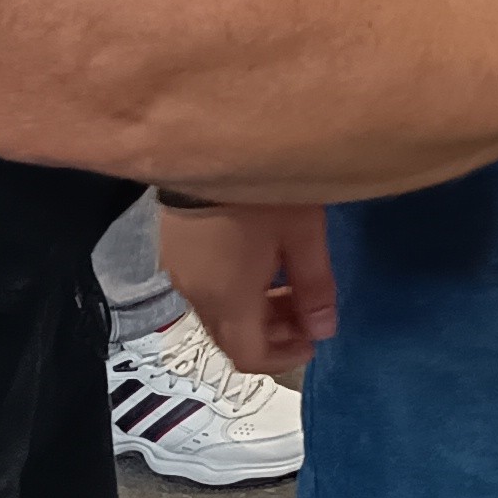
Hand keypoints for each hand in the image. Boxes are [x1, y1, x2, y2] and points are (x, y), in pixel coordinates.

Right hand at [158, 201, 336, 376]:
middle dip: (272, 335)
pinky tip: (258, 260)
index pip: (249, 356)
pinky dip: (233, 289)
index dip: (284, 360)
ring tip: (288, 283)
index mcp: (227, 300)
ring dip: (253, 310)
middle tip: (307, 311)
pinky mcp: (172, 245)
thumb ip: (315, 287)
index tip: (314, 341)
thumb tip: (325, 329)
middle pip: (231, 337)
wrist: (206, 138)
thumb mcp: (304, 235)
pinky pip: (204, 286)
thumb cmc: (263, 191)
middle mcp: (195, 293)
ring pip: (217, 311)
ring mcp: (178, 268)